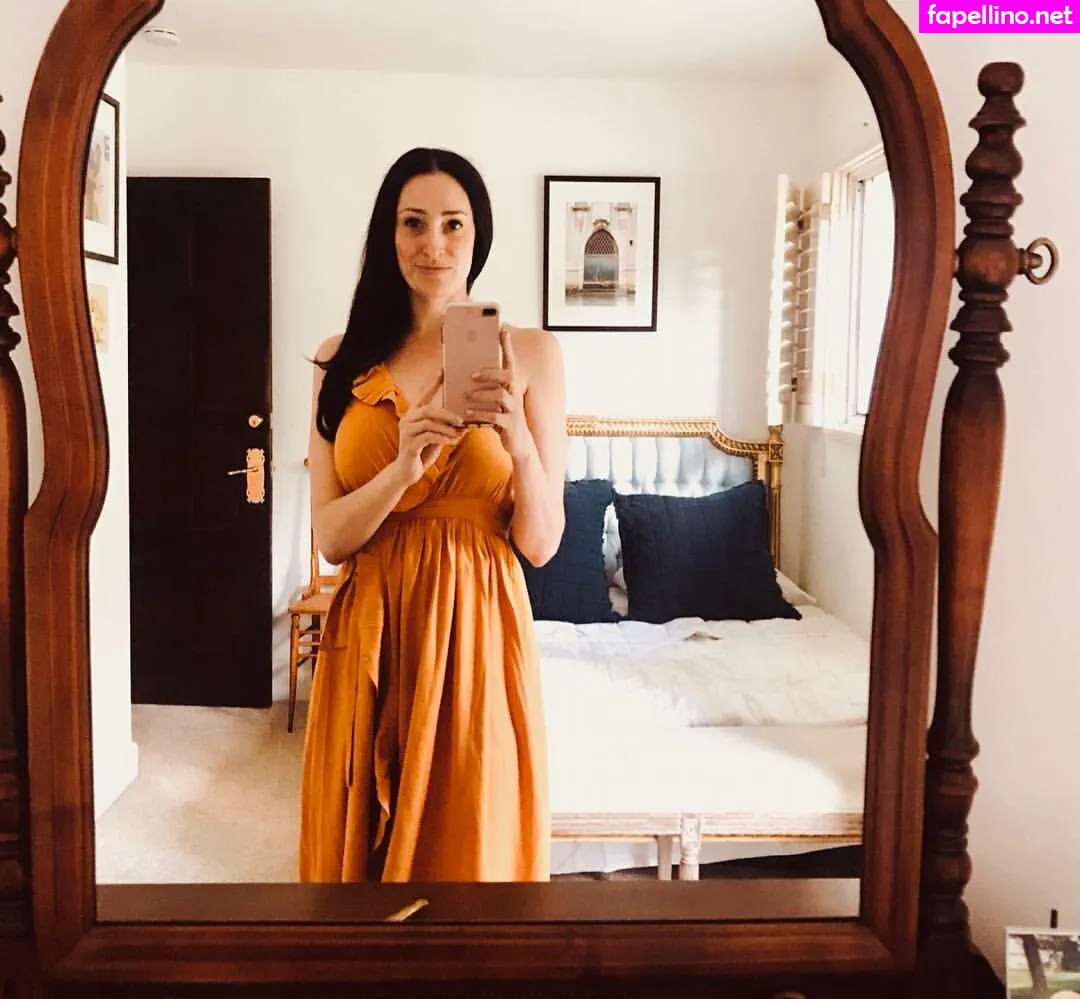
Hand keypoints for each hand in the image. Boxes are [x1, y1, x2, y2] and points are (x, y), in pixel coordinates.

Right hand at [392, 372, 463, 486]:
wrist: (407, 473)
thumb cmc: (423, 452)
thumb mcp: (437, 437)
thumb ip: (446, 428)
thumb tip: (465, 421)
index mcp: (414, 415)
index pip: (424, 395)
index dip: (434, 383)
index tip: (444, 371)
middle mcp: (407, 420)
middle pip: (428, 409)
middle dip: (447, 413)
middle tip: (461, 419)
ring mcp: (406, 432)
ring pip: (428, 423)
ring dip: (446, 428)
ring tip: (459, 433)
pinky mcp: (408, 445)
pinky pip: (427, 437)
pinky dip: (441, 438)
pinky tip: (451, 441)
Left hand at [465, 326, 531, 457]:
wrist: (518, 443)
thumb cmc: (504, 418)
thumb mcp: (497, 401)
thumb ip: (488, 388)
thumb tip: (467, 373)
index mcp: (511, 387)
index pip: (510, 362)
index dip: (507, 346)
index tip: (503, 329)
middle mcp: (515, 395)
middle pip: (507, 377)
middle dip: (490, 373)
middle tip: (472, 374)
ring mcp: (514, 410)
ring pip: (499, 397)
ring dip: (480, 395)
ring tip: (465, 395)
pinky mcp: (509, 425)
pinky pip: (494, 417)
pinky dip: (479, 414)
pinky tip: (467, 414)